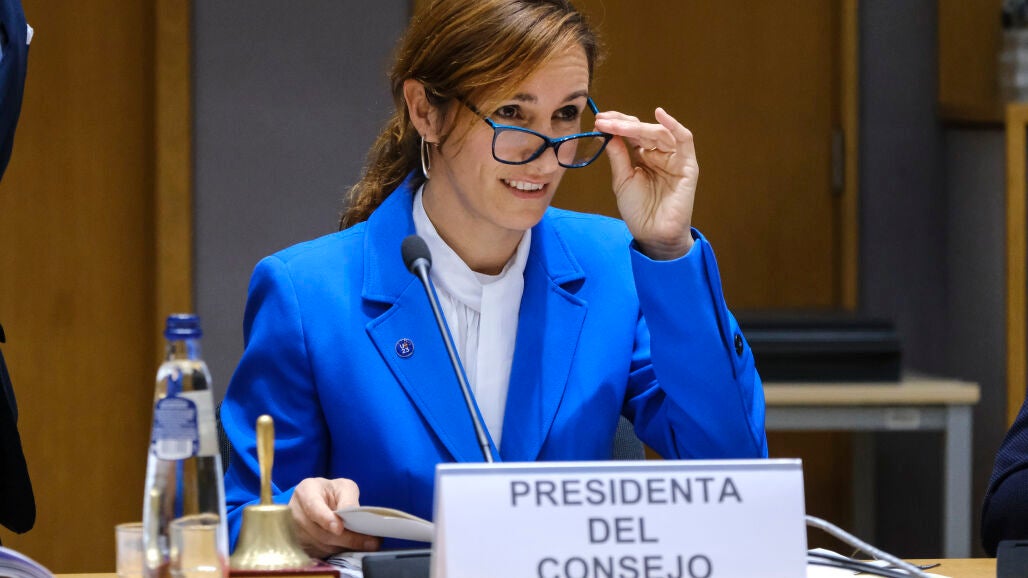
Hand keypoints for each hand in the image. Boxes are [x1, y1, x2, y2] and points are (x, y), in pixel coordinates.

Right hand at [288, 477, 382, 557]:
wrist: (315, 500)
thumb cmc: (330, 492)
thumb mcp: (342, 487)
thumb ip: (348, 499)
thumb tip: (354, 517)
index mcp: (305, 492)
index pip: (313, 508)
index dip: (326, 519)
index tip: (339, 528)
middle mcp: (296, 513)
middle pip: (320, 532)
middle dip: (347, 539)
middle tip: (370, 542)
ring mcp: (295, 532)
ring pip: (322, 545)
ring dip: (345, 547)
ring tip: (367, 545)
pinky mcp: (300, 546)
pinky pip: (321, 553)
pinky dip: (338, 552)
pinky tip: (352, 547)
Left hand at [594, 108, 697, 259]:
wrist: (653, 234)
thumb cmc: (638, 211)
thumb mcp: (622, 179)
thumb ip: (618, 155)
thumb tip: (607, 131)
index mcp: (644, 156)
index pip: (631, 133)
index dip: (616, 125)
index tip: (598, 121)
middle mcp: (659, 154)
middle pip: (642, 130)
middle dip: (621, 123)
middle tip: (603, 120)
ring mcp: (674, 158)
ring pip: (658, 132)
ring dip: (637, 126)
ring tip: (617, 123)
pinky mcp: (687, 165)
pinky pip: (684, 140)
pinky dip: (674, 125)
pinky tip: (660, 115)